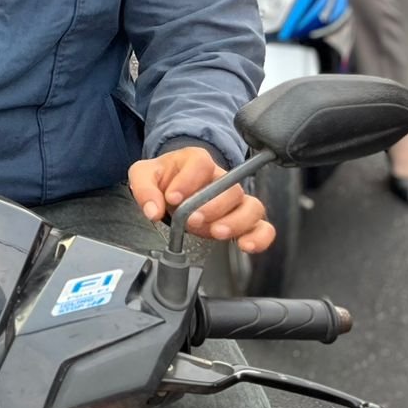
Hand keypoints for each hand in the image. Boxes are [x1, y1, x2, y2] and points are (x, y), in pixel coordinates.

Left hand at [128, 146, 274, 253]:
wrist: (172, 192)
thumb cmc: (163, 180)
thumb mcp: (144, 176)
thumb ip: (144, 189)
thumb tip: (152, 211)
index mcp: (197, 162)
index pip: (201, 164)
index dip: (188, 181)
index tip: (172, 197)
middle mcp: (221, 179)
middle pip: (230, 188)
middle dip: (211, 206)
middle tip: (192, 219)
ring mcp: (236, 201)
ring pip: (252, 207)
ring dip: (235, 222)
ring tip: (216, 232)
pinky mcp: (244, 222)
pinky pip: (264, 228)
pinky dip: (259, 237)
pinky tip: (244, 245)